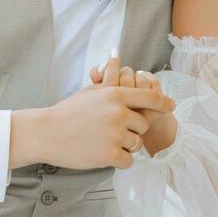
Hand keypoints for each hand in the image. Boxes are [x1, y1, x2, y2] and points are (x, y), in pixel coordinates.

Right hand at [9, 81, 173, 171]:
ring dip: (126, 146)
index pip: (150, 97)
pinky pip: (129, 161)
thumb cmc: (67, 112)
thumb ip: (109, 78)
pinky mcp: (110, 155)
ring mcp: (115, 135)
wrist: (46, 133)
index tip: (171, 106)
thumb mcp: (90, 91)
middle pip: (143, 124)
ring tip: (105, 142)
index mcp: (116, 94)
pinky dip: (120, 161)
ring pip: (137, 144)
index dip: (163, 103)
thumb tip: (116, 55)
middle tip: (112, 132)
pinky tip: (105, 155)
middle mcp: (119, 113)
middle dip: (133, 130)